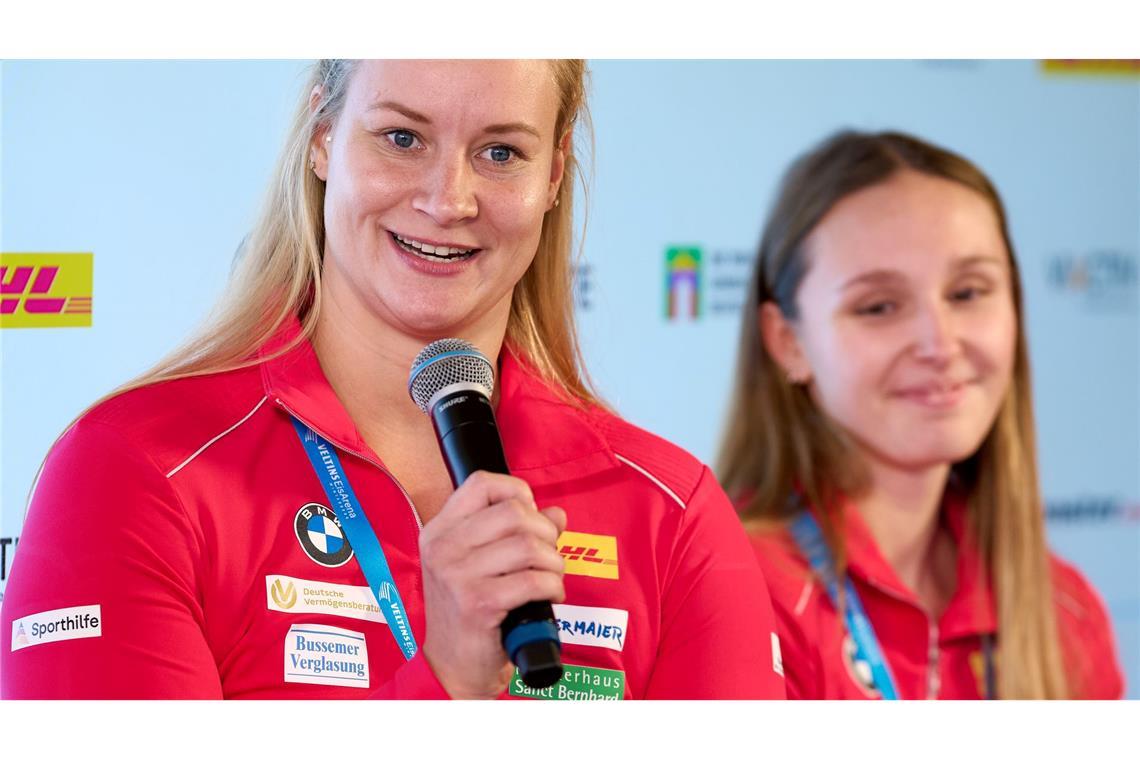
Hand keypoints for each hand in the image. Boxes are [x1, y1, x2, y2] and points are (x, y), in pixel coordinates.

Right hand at [419, 470, 566, 698]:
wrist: (452, 665)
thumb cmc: (469, 612)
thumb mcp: (480, 565)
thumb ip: (515, 533)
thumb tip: (556, 514)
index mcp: (439, 531)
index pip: (482, 484)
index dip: (517, 493)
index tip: (531, 517)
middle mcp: (443, 548)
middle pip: (514, 512)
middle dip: (545, 532)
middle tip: (547, 555)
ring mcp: (457, 575)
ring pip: (528, 545)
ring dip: (553, 563)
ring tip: (549, 578)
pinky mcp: (477, 603)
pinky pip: (533, 580)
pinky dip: (552, 587)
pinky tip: (548, 596)